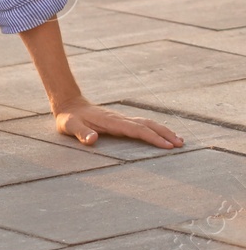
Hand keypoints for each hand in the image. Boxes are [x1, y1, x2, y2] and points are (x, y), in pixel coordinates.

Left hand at [54, 100, 183, 148]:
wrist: (69, 104)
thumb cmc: (69, 118)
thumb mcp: (70, 126)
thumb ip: (80, 132)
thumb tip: (92, 140)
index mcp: (111, 121)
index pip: (136, 129)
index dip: (152, 137)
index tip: (167, 145)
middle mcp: (120, 118)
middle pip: (147, 125)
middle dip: (164, 134)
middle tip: (181, 144)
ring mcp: (122, 118)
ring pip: (147, 123)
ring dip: (163, 130)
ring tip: (179, 140)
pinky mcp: (121, 120)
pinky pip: (142, 124)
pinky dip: (155, 129)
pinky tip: (163, 135)